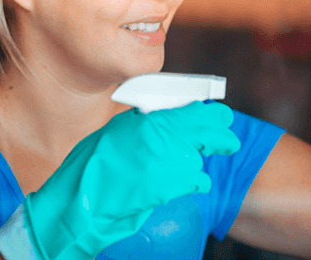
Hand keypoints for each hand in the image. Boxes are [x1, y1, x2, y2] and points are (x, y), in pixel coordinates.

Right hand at [24, 101, 240, 258]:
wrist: (80, 201)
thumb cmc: (92, 166)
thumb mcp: (118, 131)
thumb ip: (146, 122)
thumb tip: (172, 118)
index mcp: (148, 119)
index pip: (194, 111)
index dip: (212, 116)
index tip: (222, 119)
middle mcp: (161, 137)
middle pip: (207, 132)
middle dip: (222, 137)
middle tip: (230, 142)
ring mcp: (167, 162)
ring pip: (198, 159)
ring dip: (194, 164)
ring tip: (178, 171)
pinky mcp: (170, 186)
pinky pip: (197, 181)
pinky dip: (195, 184)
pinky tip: (186, 185)